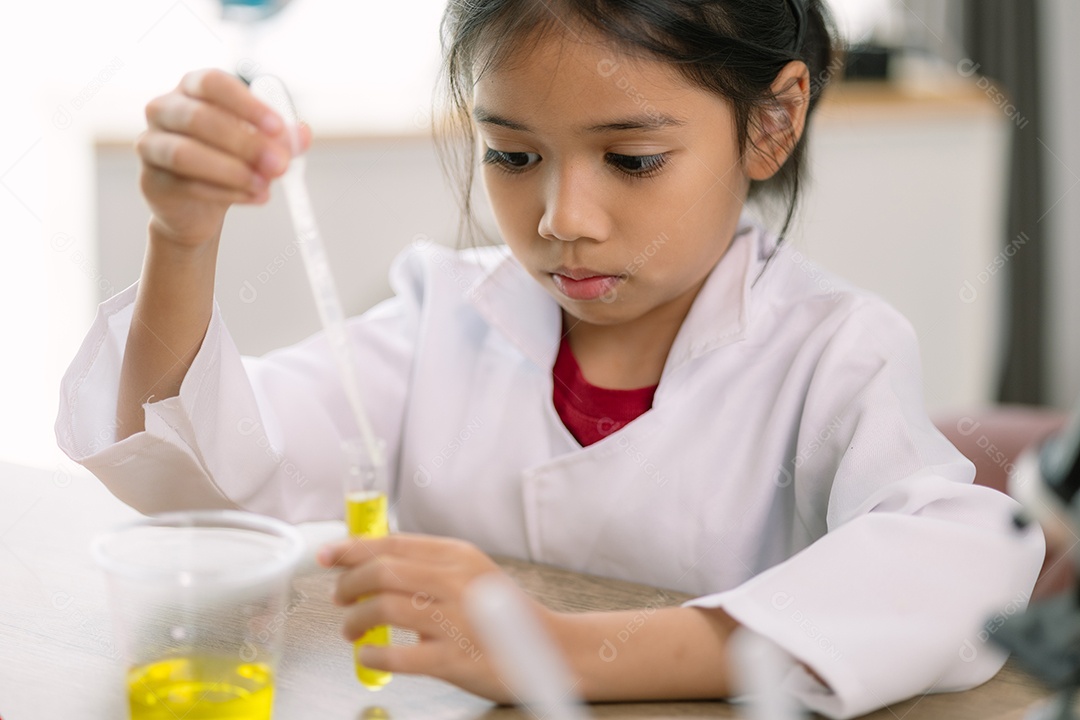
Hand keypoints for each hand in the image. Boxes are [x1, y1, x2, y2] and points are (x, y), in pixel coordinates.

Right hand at [136, 68, 312, 247]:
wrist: (195, 205)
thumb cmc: (226, 161)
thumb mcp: (259, 145)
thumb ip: (281, 139)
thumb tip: (302, 134)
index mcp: (193, 88)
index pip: (213, 82)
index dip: (246, 104)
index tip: (278, 128)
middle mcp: (164, 109)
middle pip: (199, 118)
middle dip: (245, 143)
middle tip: (279, 165)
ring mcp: (152, 143)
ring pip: (185, 153)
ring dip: (232, 171)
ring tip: (265, 186)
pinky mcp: (151, 179)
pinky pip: (187, 185)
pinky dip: (226, 193)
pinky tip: (254, 197)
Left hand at [317, 533, 551, 701]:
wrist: (553, 650)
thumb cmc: (507, 615)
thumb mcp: (473, 573)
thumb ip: (431, 565)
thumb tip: (377, 562)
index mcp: (457, 556)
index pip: (392, 543)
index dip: (352, 548)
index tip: (328, 555)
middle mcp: (454, 581)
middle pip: (381, 571)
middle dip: (348, 583)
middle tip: (339, 597)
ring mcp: (454, 619)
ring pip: (383, 608)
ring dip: (356, 620)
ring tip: (351, 630)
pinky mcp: (453, 658)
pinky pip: (397, 654)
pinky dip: (373, 656)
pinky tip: (369, 657)